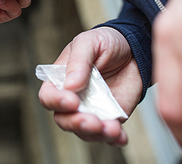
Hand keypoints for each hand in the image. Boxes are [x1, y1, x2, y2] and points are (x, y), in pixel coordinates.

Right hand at [38, 27, 141, 145]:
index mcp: (60, 80)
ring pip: (85, 132)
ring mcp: (92, 110)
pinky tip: (121, 136)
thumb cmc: (105, 41)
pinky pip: (109, 135)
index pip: (48, 96)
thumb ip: (78, 62)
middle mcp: (73, 98)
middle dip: (76, 123)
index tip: (71, 101)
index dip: (56, 101)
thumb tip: (70, 86)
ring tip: (112, 128)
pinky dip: (114, 139)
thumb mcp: (88, 42)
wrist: (133, 48)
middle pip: (64, 120)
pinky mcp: (111, 117)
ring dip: (96, 134)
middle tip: (92, 121)